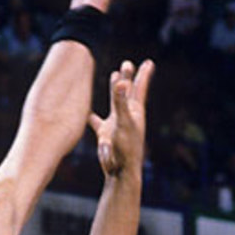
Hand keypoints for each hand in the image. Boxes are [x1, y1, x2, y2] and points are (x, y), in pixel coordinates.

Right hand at [88, 59, 153, 176]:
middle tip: (128, 64)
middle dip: (128, 77)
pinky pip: (97, 121)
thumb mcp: (122, 122)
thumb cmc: (126, 148)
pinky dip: (92, 116)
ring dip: (114, 90)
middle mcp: (127, 116)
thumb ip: (120, 102)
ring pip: (114, 103)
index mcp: (135, 111)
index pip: (138, 88)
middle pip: (127, 92)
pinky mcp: (105, 134)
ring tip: (114, 76)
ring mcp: (116, 124)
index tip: (148, 62)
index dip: (142, 75)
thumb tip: (122, 82)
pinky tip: (87, 112)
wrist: (121, 172)